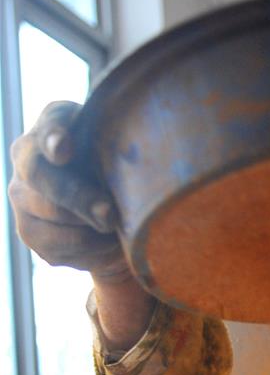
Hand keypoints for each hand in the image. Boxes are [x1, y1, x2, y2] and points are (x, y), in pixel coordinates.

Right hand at [8, 101, 154, 347]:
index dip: (54, 137)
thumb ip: (129, 151)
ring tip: (115, 228)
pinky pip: (61, 247)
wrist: (115, 224)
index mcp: (56, 128)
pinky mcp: (30, 233)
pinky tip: (107, 243)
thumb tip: (141, 160)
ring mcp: (23, 197)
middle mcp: (28, 158)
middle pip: (41, 177)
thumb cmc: (125, 180)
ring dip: (91, 229)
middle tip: (108, 214)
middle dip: (79, 198)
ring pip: (51, 216)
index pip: (49, 124)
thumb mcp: (130, 162)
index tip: (65, 151)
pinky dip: (92, 250)